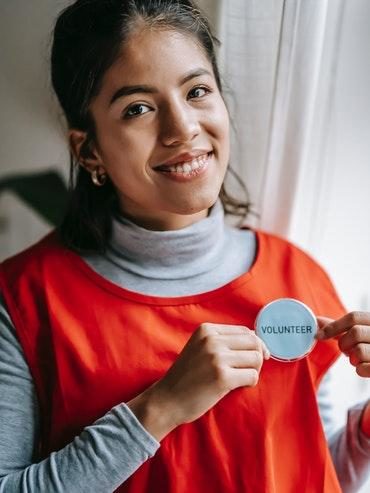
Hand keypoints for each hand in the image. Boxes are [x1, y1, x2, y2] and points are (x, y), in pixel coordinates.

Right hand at [128, 323, 268, 439]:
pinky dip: (249, 383)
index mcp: (207, 330)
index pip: (245, 331)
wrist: (167, 399)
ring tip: (240, 378)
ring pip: (256, 358)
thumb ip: (223, 341)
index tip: (250, 358)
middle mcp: (212, 340)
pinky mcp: (222, 377)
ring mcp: (217, 358)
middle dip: (256, 357)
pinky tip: (236, 386)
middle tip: (247, 370)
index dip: (254, 345)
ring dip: (253, 370)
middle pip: (254, 343)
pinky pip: (252, 376)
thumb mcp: (200, 348)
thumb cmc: (187, 375)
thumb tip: (257, 338)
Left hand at [316, 311, 369, 376]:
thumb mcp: (359, 333)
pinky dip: (360, 370)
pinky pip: (363, 368)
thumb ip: (340, 328)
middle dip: (344, 344)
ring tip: (359, 359)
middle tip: (348, 350)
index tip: (319, 335)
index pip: (354, 317)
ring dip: (353, 358)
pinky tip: (366, 367)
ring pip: (359, 351)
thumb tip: (317, 321)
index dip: (334, 326)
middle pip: (354, 333)